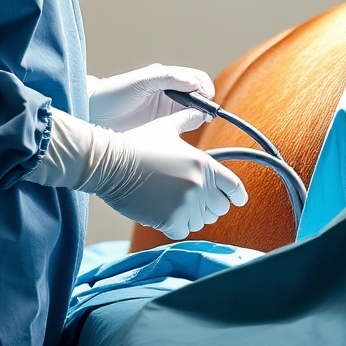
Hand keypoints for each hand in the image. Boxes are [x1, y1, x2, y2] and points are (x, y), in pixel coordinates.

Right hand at [83, 111, 247, 239]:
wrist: (109, 163)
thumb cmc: (135, 144)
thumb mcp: (166, 128)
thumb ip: (187, 121)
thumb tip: (201, 113)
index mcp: (203, 163)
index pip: (234, 187)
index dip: (236, 195)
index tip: (236, 200)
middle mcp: (199, 184)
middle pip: (220, 207)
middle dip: (210, 205)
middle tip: (194, 201)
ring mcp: (185, 204)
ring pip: (201, 221)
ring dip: (191, 216)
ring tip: (175, 205)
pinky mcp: (169, 220)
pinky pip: (183, 231)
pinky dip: (175, 226)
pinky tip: (164, 215)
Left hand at [88, 64, 214, 131]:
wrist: (93, 114)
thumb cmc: (113, 93)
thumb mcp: (142, 81)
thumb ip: (168, 78)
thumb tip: (194, 82)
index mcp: (168, 78)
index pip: (196, 80)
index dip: (205, 88)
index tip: (206, 99)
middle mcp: (170, 94)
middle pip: (198, 97)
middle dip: (205, 104)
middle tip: (203, 114)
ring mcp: (166, 112)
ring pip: (193, 113)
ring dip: (198, 117)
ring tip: (193, 122)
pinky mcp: (161, 128)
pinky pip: (181, 127)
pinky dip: (187, 129)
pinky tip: (182, 131)